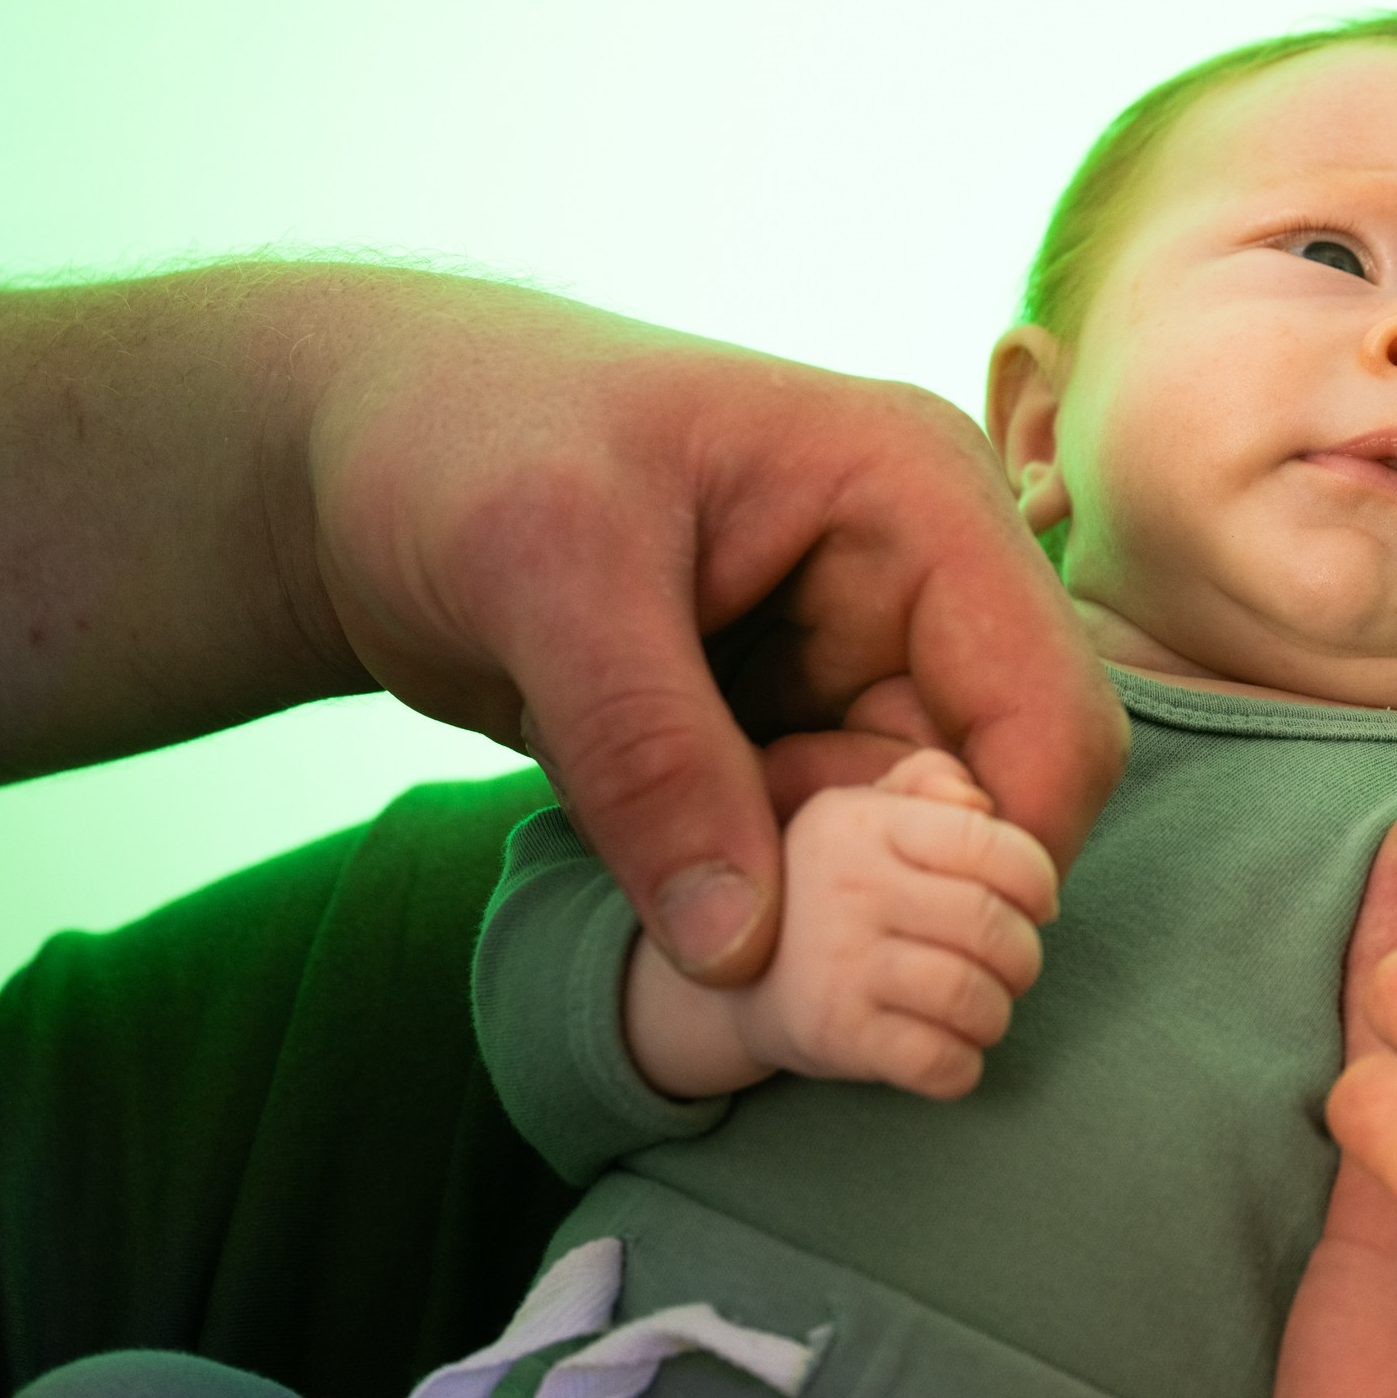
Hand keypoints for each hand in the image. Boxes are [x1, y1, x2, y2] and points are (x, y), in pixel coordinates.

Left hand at [302, 271, 1122, 983]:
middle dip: (891, 886)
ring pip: (908, 837)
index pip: (1047, 713)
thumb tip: (743, 954)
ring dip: (816, 897)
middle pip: (990, 793)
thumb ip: (649, 760)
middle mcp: (920, 577)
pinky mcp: (791, 718)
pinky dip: (763, 892)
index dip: (999, 853)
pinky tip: (670, 884)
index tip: (878, 952)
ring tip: (679, 894)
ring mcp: (857, 652)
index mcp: (918, 496)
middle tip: (747, 938)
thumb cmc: (455, 444)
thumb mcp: (545, 578)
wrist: (349, 451)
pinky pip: (825, 845)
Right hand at [623, 749, 1057, 1100]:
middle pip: (992, 926)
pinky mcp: (829, 1033)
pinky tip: (947, 1054)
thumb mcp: (868, 812)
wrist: (724, 981)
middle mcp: (845, 883)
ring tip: (976, 1010)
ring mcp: (833, 961)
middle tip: (1005, 967)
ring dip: (993, 1016)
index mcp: (864, 819)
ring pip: (972, 998)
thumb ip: (931, 783)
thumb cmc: (834, 889)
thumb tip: (979, 803)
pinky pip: (938, 1063)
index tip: (1035, 905)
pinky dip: (961, 1068)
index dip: (1036, 881)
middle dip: (1021, 958)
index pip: (991, 844)